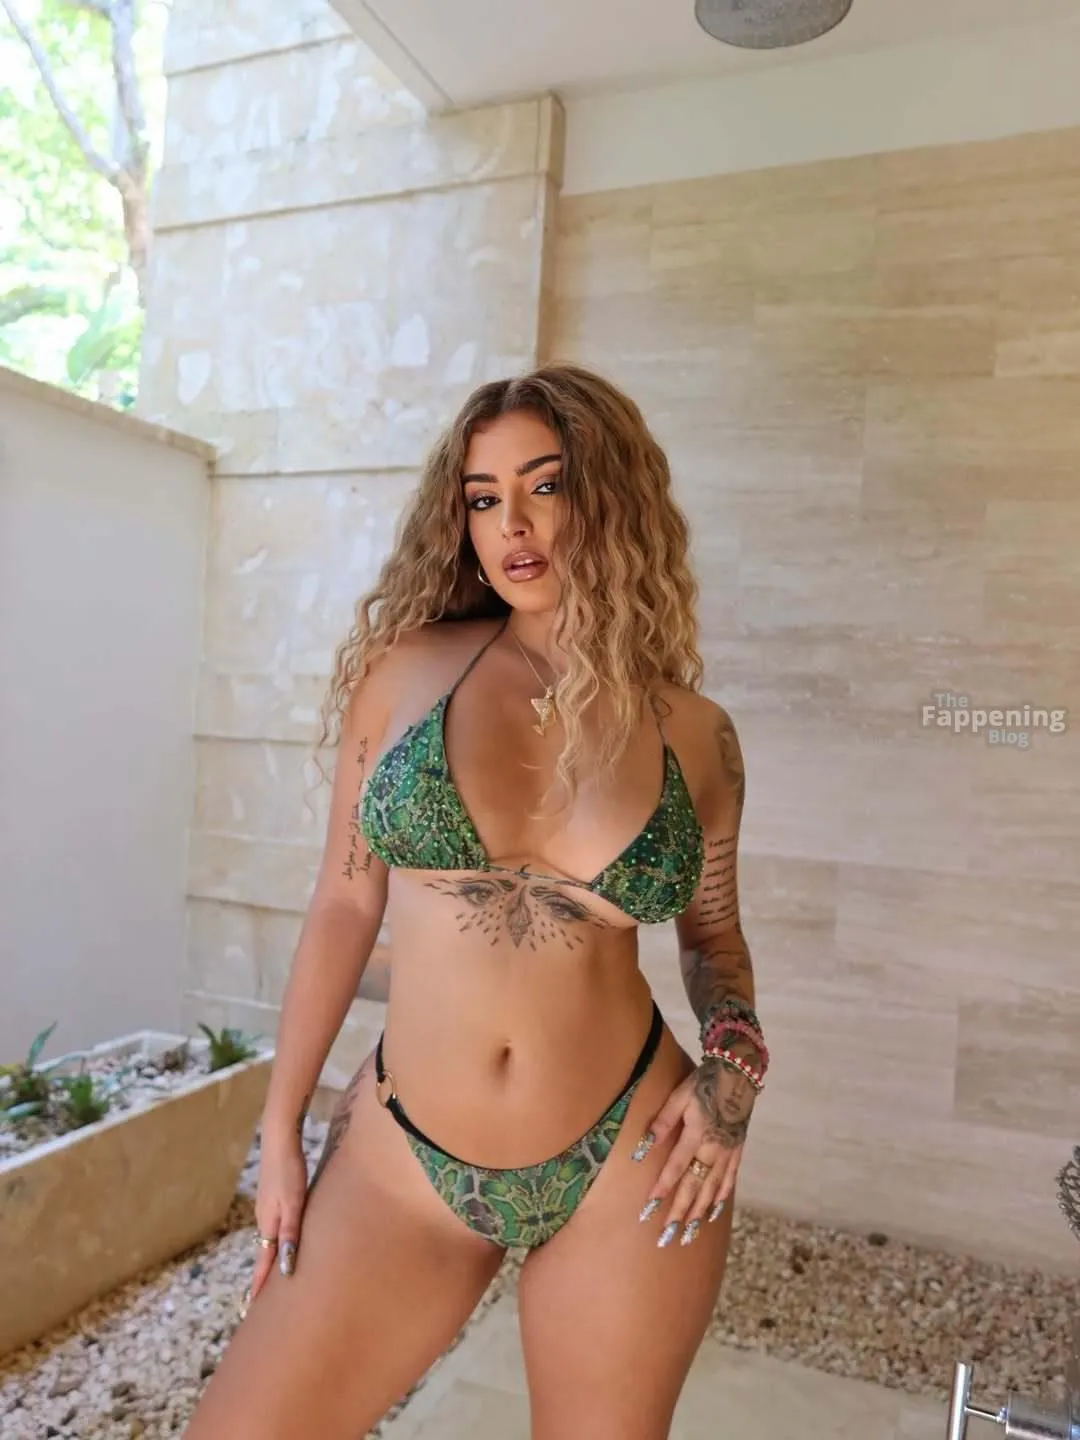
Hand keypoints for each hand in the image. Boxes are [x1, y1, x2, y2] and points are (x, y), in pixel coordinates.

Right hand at [249, 1130, 308, 1303]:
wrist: (280, 1137)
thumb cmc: (289, 1169)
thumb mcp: (294, 1203)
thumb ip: (290, 1234)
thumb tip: (285, 1267)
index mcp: (267, 1224)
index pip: (264, 1263)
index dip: (260, 1286)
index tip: (253, 1310)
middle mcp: (265, 1219)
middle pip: (265, 1254)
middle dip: (264, 1278)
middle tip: (260, 1302)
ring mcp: (269, 1207)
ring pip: (271, 1241)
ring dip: (271, 1260)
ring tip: (275, 1279)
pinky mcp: (276, 1197)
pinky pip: (276, 1228)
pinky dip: (278, 1243)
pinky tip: (285, 1243)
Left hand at [631, 1055, 756, 1248]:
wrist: (738, 1074)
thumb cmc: (704, 1083)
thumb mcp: (679, 1096)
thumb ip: (663, 1122)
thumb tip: (643, 1148)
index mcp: (697, 1134)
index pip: (676, 1168)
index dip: (662, 1189)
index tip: (649, 1209)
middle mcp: (715, 1149)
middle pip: (695, 1186)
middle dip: (680, 1212)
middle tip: (666, 1236)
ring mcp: (729, 1152)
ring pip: (712, 1189)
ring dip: (698, 1212)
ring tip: (687, 1234)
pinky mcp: (738, 1151)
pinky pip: (730, 1180)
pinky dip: (720, 1197)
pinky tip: (712, 1212)